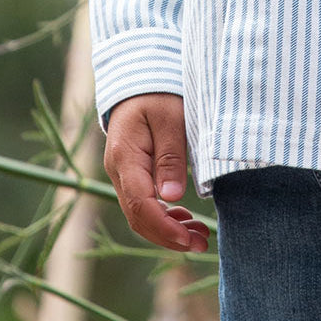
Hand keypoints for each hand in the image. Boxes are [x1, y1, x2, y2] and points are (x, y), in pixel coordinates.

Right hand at [104, 93, 209, 251]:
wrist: (141, 76)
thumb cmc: (159, 93)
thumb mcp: (171, 117)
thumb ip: (170, 156)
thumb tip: (172, 197)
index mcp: (125, 157)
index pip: (141, 205)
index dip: (164, 227)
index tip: (189, 239)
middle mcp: (119, 170)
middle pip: (139, 217)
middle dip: (169, 236)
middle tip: (202, 244)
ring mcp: (124, 174)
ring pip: (141, 215)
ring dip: (169, 230)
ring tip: (200, 237)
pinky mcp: (134, 173)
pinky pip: (145, 203)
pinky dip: (165, 216)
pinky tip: (186, 221)